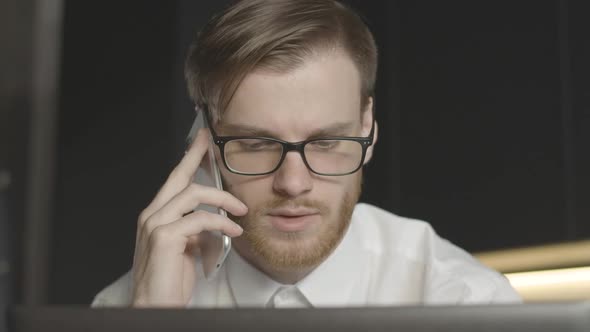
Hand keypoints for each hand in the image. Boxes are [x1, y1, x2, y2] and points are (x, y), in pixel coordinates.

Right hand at [130, 129, 246, 306]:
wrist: (155, 306)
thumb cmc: (170, 280)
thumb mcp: (186, 248)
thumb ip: (194, 229)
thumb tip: (213, 220)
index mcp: (156, 216)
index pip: (174, 181)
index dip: (188, 159)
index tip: (201, 142)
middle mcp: (152, 215)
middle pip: (178, 177)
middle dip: (196, 156)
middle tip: (210, 142)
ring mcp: (155, 224)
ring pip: (192, 195)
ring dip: (222, 199)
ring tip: (240, 210)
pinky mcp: (165, 237)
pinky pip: (199, 219)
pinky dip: (221, 223)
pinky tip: (234, 231)